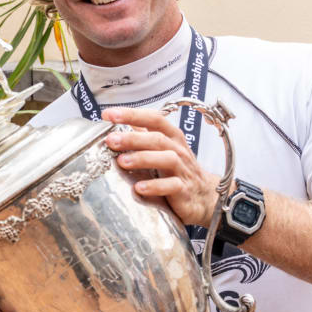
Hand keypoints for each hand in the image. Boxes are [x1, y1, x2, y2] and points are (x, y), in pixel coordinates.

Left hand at [102, 108, 219, 227]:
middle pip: (158, 139)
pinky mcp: (184, 190)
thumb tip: (119, 121)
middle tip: (111, 140)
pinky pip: (172, 186)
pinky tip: (138, 188)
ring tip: (122, 161)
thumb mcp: (163, 149)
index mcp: (171, 137)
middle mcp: (178, 150)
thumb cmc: (178, 169)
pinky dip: (155, 186)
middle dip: (133, 138)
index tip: (108, 115)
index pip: (153, 119)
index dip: (131, 114)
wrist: (204, 197)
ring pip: (167, 159)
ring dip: (143, 159)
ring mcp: (183, 170)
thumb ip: (143, 135)